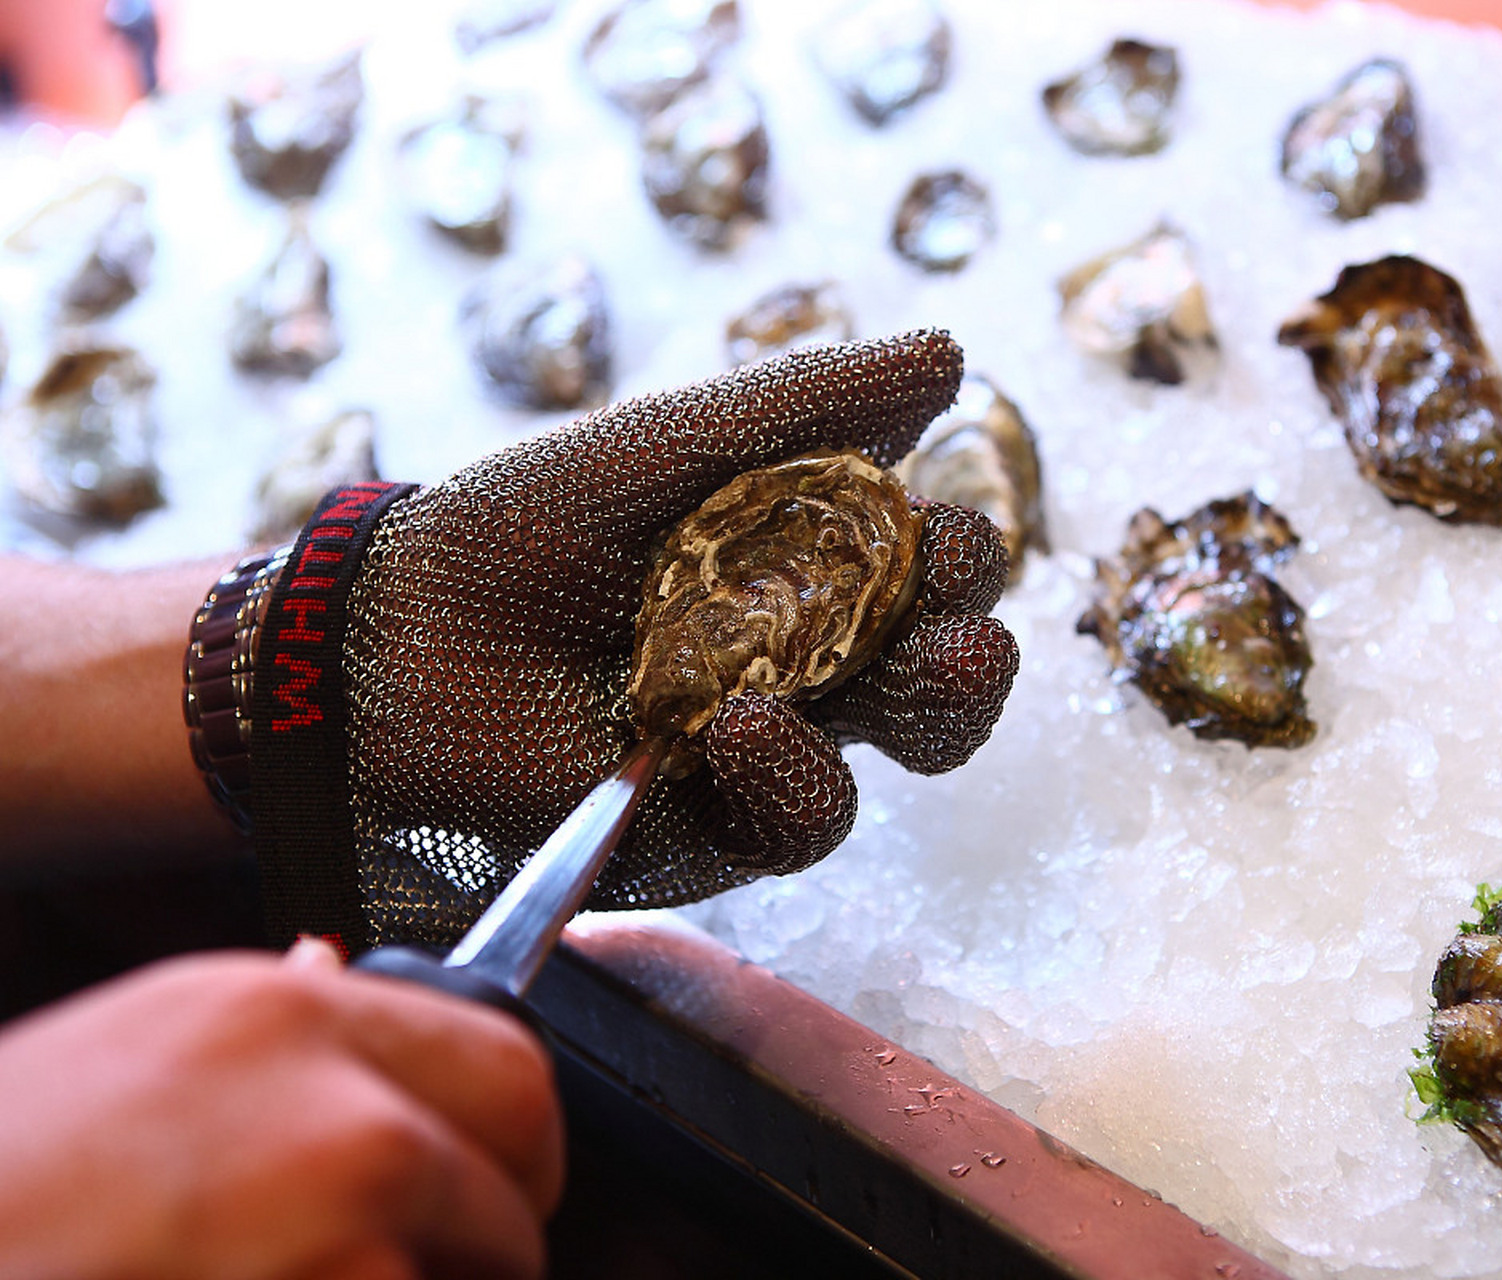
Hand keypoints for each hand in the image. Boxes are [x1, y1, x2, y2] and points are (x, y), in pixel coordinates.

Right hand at [0, 940, 562, 1279]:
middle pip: (523, 1161)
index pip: (503, 1053)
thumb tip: (328, 972)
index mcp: (272, 1018)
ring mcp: (336, 1225)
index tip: (495, 1180)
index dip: (508, 1136)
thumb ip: (255, 1041)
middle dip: (494, 1233)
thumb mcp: (112, 1070)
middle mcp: (330, 1105)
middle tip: (414, 1269)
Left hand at [341, 330, 1018, 934]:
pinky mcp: (717, 829)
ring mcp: (765, 747)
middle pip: (937, 671)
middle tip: (965, 641)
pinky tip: (742, 733)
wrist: (395, 633)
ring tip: (894, 678)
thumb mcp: (676, 444)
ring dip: (924, 717)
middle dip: (972, 658)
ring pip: (898, 755)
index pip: (928, 571)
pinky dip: (794, 777)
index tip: (949, 536)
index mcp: (806, 563)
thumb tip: (952, 352)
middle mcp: (804, 658)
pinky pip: (803, 822)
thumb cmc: (527, 523)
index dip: (962, 561)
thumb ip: (812, 403)